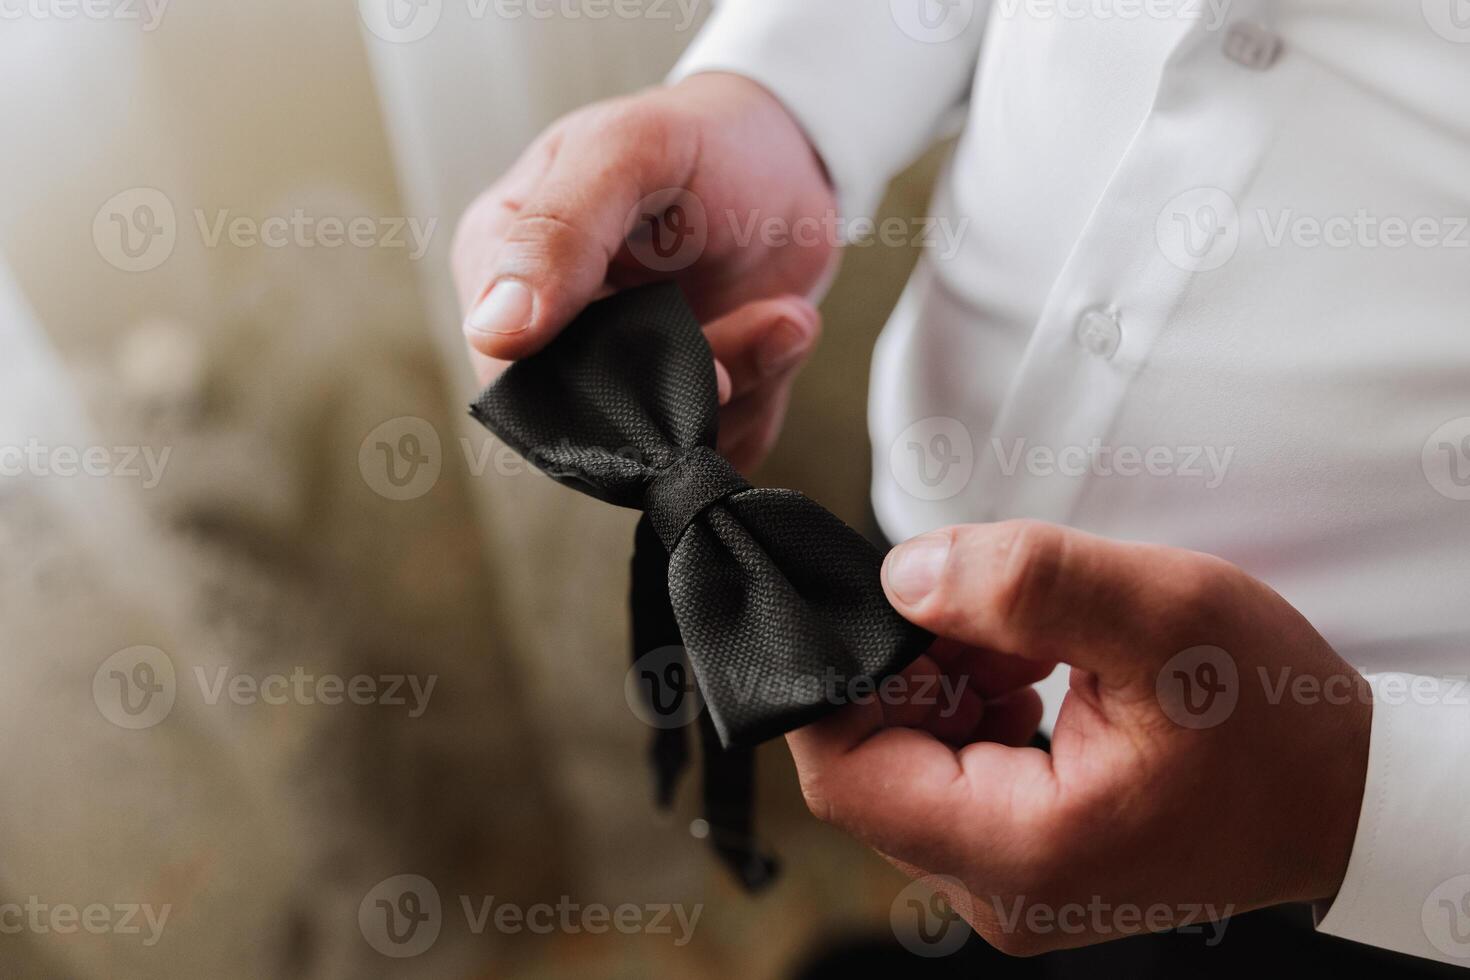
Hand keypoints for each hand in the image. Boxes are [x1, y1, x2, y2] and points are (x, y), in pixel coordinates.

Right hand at [451, 73, 836, 471]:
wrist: (794, 160)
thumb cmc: (702, 140)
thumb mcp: (627, 153)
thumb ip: (558, 231)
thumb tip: (496, 330)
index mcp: (501, 266)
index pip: (507, 371)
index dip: (586, 378)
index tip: (666, 328)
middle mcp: (552, 335)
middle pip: (591, 422)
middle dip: (686, 382)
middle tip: (760, 321)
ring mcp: (620, 375)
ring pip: (663, 441)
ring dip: (743, 385)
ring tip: (780, 315)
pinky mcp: (684, 403)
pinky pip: (718, 442)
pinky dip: (765, 395)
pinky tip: (780, 329)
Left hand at [787, 520, 1372, 954]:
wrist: (1341, 792)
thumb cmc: (1273, 717)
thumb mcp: (1161, 612)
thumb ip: (1025, 584)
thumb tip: (904, 576)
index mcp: (1024, 850)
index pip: (847, 774)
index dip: (843, 679)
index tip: (892, 605)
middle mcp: (1001, 891)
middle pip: (873, 763)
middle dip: (908, 669)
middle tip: (986, 616)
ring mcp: (1009, 883)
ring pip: (907, 762)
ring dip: (941, 682)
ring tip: (1025, 642)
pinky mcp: (1022, 860)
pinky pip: (949, 774)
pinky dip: (969, 708)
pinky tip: (1030, 670)